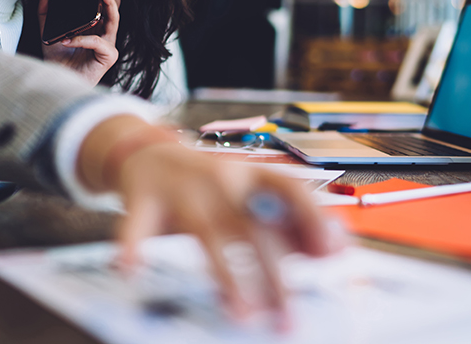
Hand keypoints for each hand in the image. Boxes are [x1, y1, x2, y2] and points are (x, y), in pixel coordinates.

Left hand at [39, 0, 120, 84]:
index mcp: (95, 26)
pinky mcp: (108, 57)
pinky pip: (97, 42)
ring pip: (114, 20)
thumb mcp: (49, 32)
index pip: (104, 3)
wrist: (59, 80)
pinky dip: (82, 38)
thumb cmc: (59, 60)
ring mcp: (109, 45)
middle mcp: (105, 34)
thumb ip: (46, 15)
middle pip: (115, 7)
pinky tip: (68, 39)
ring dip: (108, 4)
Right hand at [77, 116, 344, 322]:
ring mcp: (181, 187)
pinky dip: (132, 247)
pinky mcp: (143, 197)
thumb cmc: (211, 184)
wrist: (148, 151)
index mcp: (253, 173)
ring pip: (207, 233)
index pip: (290, 189)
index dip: (312, 217)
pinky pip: (137, 225)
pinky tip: (131, 271)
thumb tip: (338, 248)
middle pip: (252, 226)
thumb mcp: (251, 192)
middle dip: (272, 276)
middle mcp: (221, 176)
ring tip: (242, 314)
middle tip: (286, 319)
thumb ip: (293, 220)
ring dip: (226, 275)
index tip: (332, 252)